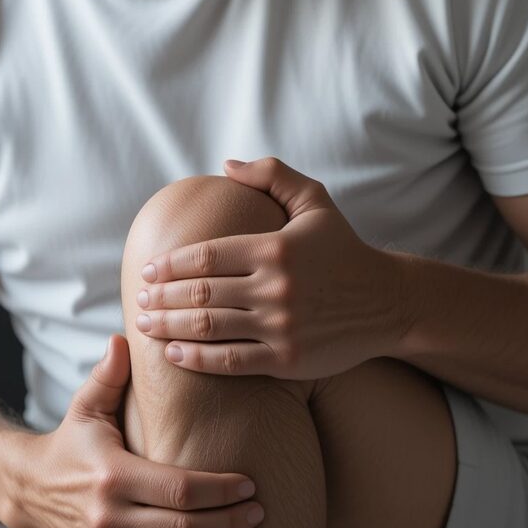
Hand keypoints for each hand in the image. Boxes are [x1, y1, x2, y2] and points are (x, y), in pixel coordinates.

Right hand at [13, 334, 261, 527]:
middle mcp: (108, 519)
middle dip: (228, 524)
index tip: (248, 484)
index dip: (220, 491)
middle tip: (258, 511)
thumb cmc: (70, 442)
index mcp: (112, 475)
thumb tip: (124, 337)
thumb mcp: (86, 406)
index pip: (180, 488)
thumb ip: (108, 374)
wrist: (30, 490)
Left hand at [134, 156, 408, 378]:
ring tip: (146, 324)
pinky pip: (231, 362)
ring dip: (169, 326)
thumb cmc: (343, 248)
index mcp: (274, 248)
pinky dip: (196, 359)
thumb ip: (271, 174)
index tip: (149, 270)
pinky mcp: (289, 359)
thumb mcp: (314, 200)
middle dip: (162, 297)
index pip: (206, 255)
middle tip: (138, 298)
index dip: (171, 264)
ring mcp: (282, 326)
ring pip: (209, 327)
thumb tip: (225, 165)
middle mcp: (275, 288)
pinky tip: (173, 353)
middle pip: (200, 293)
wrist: (388, 302)